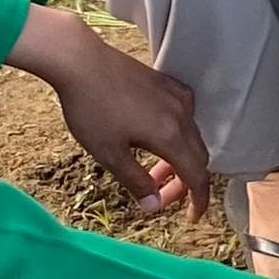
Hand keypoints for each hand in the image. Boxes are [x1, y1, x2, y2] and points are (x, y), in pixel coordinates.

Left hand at [11, 4, 209, 217]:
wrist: (80, 60)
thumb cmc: (90, 109)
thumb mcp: (109, 153)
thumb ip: (136, 182)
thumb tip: (153, 206)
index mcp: (171, 137)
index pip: (197, 176)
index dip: (198, 200)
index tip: (192, 218)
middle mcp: (182, 116)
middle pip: (198, 158)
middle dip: (184, 182)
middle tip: (161, 198)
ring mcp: (177, 96)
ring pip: (191, 137)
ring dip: (178, 159)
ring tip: (152, 172)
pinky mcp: (167, 83)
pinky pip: (185, 116)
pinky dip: (177, 135)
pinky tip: (154, 136)